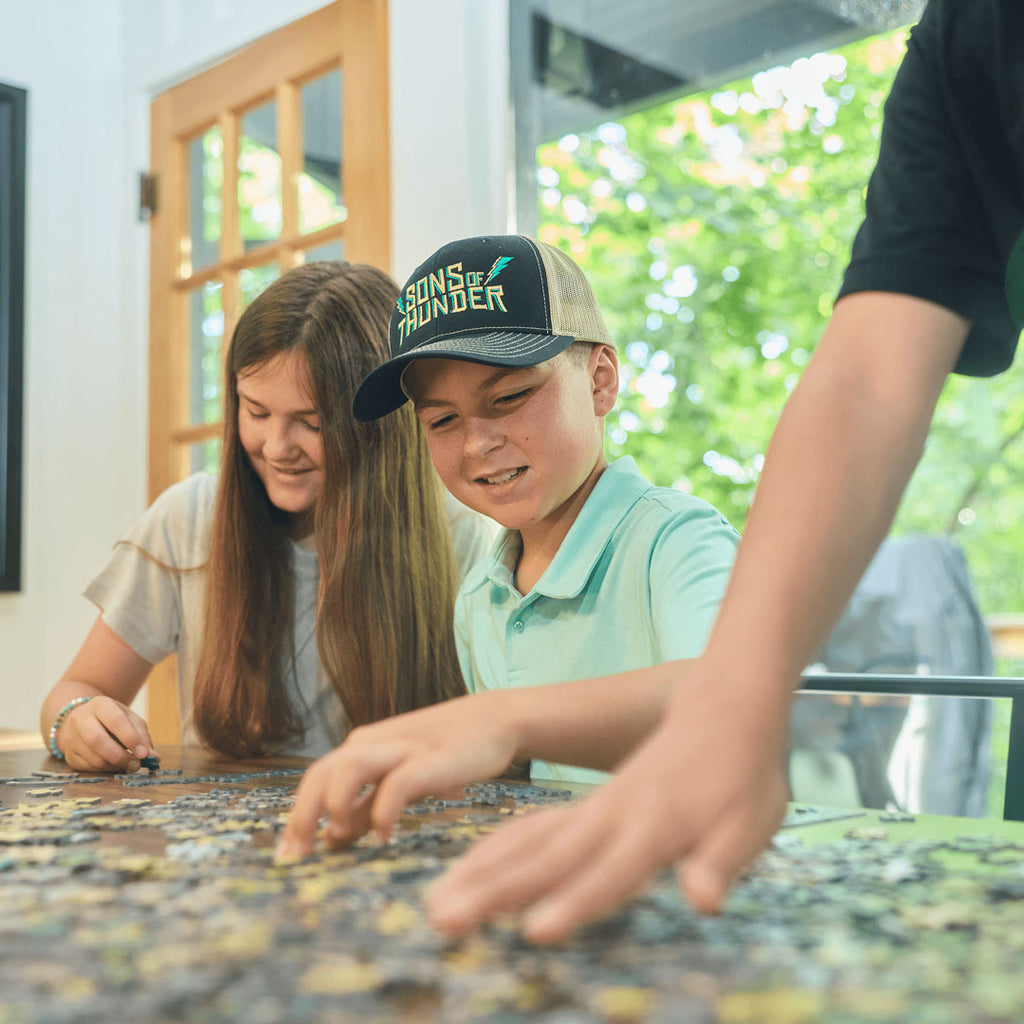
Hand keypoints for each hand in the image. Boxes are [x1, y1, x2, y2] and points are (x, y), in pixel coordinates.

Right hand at [56, 695, 156, 772]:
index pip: (115, 721)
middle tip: (136, 765)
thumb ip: (142, 736)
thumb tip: (154, 757)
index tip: (144, 753)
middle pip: (97, 740)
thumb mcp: (129, 719)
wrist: (82, 719)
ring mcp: (71, 738)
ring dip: (115, 766)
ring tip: (129, 766)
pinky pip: (88, 768)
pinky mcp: (69, 755)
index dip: (131, 738)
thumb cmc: (112, 719)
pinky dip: (105, 770)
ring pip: (93, 758)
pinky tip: (115, 766)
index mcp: (100, 705)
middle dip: (120, 756)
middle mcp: (81, 719)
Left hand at [277, 692, 518, 859]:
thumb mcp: (397, 781)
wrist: (493, 721)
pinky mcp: (430, 758)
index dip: (296, 818)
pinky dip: (384, 811)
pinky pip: (397, 783)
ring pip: (350, 767)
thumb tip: (331, 840)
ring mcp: (401, 748)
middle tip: (295, 858)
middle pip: (321, 774)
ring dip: (336, 803)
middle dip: (302, 816)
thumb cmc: (443, 755)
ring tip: (338, 839)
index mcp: (361, 748)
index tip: (286, 858)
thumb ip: (365, 807)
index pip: (314, 780)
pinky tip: (384, 837)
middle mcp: (373, 744)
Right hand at [425, 672, 789, 942]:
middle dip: (495, 892)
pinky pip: (530, 830)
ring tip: (436, 906)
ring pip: (527, 842)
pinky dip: (495, 852)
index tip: (536, 932)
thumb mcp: (751, 820)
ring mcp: (593, 809)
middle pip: (547, 857)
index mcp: (656, 822)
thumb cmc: (743, 773)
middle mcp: (612, 815)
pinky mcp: (586, 808)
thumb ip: (720, 861)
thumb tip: (704, 900)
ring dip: (480, 874)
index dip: (576, 902)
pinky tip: (466, 874)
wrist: (722, 703)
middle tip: (443, 919)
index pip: (611, 871)